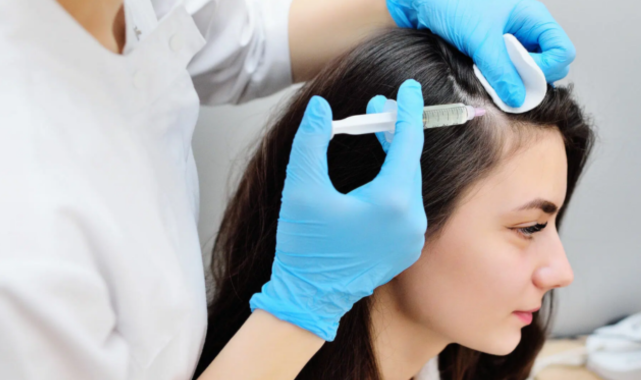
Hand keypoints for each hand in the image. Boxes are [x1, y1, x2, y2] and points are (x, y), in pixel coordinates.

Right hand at [250, 80, 426, 340]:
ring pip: (408, 183)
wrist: (309, 297)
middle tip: (377, 109)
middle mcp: (412, 219)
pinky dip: (395, 183)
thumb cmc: (305, 247)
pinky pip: (407, 204)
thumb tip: (320, 107)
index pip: (407, 142)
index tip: (408, 88)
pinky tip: (377, 173)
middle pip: (409, 162)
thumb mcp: (301, 188)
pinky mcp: (407, 248)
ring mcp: (412, 237)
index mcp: (391, 201)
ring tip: (376, 136)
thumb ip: (311, 141)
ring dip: (395, 157)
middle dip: (395, 131)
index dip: (406, 111)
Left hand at [386, 0, 575, 106]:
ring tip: (484, 77)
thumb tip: (518, 98)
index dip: (548, 69)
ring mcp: (504, 43)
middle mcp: (522, 31)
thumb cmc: (452, 2)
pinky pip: (499, 73)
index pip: (562, 51)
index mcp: (531, 18)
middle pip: (545, 66)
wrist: (419, 0)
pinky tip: (475, 76)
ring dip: (507, 82)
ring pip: (520, 73)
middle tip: (503, 83)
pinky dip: (491, 80)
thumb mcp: (480, 37)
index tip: (523, 78)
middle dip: (527, 80)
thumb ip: (500, 69)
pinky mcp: (486, 52)